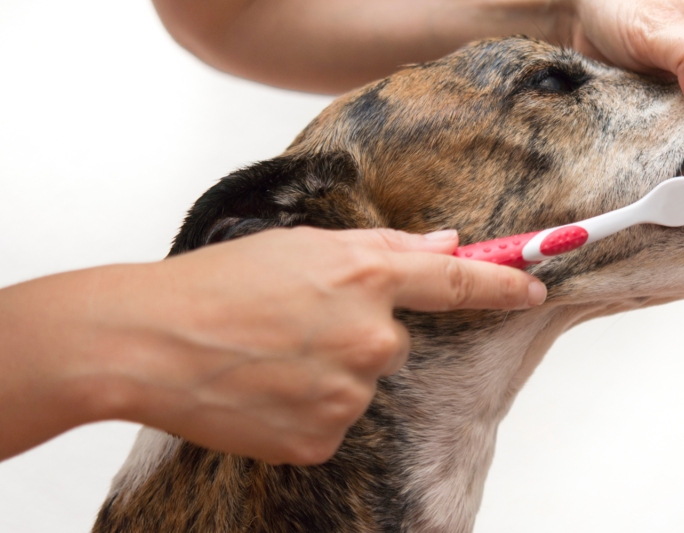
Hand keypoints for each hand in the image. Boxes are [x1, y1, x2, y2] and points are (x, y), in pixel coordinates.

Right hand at [0, 227, 545, 465]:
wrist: (150, 344)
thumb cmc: (217, 285)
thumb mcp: (300, 245)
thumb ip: (384, 246)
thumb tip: (445, 244)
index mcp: (367, 276)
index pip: (457, 280)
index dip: (502, 281)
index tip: (533, 286)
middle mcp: (371, 337)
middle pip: (394, 341)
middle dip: (356, 332)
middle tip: (294, 325)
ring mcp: (349, 394)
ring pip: (360, 384)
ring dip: (327, 373)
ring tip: (269, 356)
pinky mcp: (323, 439)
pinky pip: (332, 423)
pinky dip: (306, 410)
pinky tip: (266, 391)